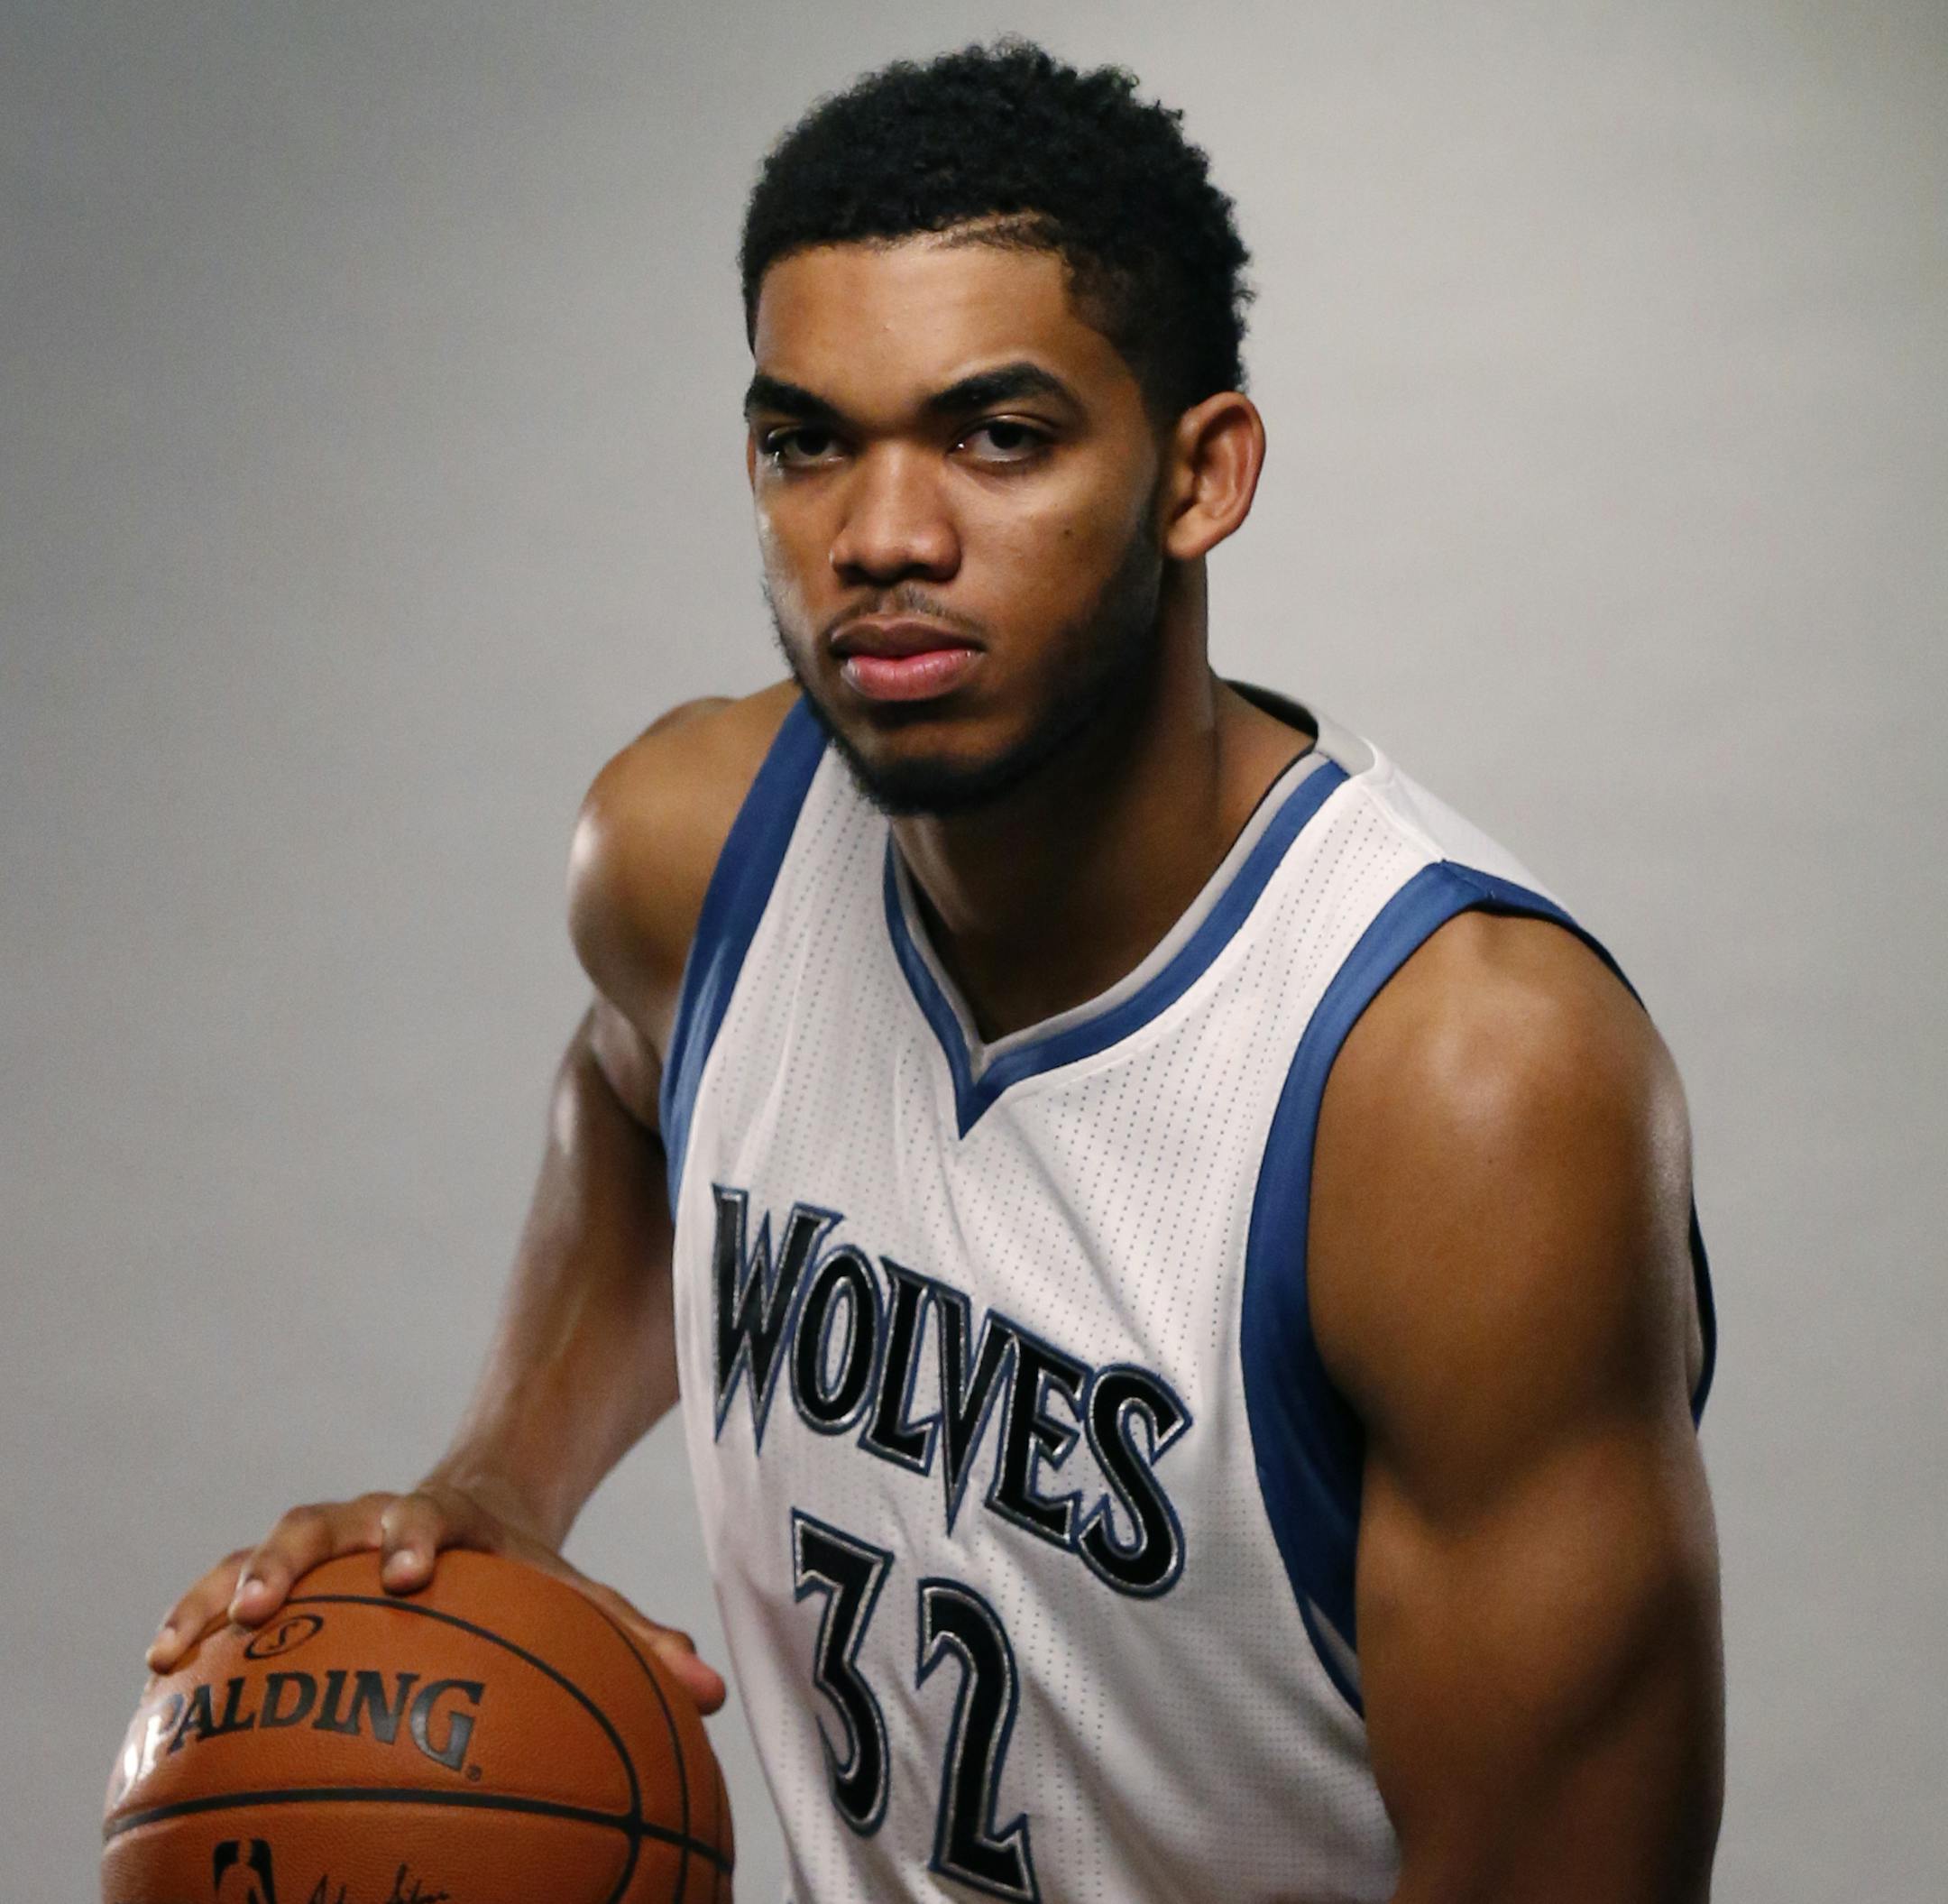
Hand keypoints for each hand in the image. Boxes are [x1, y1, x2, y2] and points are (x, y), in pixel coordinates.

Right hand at [143, 1480, 726, 1713]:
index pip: (427, 1514)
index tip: (409, 1570)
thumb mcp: (578, 1594)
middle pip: (323, 1520)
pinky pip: (226, 1589)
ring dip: (218, 1590)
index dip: (415, 1536)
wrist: (475, 1510)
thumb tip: (711, 1694)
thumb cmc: (527, 1570)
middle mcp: (374, 1518)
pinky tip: (156, 1673)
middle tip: (266, 1606)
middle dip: (291, 1558)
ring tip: (170, 1648)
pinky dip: (192, 1618)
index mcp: (448, 1517)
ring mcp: (325, 1542)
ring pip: (261, 1550)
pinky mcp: (286, 1571)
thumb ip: (639, 1638)